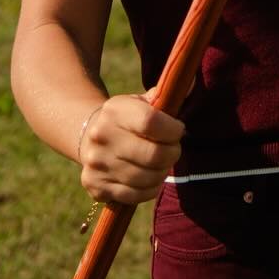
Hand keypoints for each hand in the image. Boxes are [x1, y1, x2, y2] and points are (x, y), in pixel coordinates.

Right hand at [79, 92, 184, 206]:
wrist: (88, 137)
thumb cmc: (126, 119)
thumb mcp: (140, 101)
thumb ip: (165, 95)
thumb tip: (190, 82)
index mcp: (114, 110)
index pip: (151, 122)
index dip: (173, 130)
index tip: (178, 129)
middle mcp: (101, 136)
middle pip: (153, 154)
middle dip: (172, 153)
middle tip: (173, 149)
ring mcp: (97, 163)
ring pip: (146, 178)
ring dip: (162, 172)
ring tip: (162, 163)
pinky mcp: (96, 186)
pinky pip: (135, 195)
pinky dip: (150, 189)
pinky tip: (150, 178)